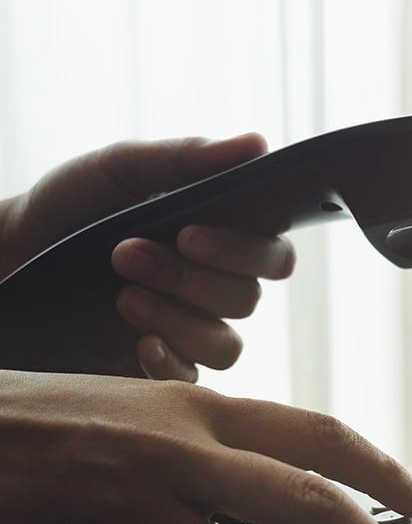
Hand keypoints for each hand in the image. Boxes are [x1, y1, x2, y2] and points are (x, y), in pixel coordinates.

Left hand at [0, 134, 295, 380]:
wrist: (11, 252)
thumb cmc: (72, 205)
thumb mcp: (121, 168)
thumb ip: (187, 158)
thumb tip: (258, 144)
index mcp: (225, 237)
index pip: (274, 254)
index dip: (245, 250)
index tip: (190, 232)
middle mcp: (218, 286)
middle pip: (248, 298)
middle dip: (191, 278)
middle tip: (127, 253)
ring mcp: (192, 329)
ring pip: (226, 345)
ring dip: (178, 319)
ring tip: (122, 295)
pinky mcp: (163, 365)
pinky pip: (192, 379)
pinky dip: (170, 362)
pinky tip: (139, 343)